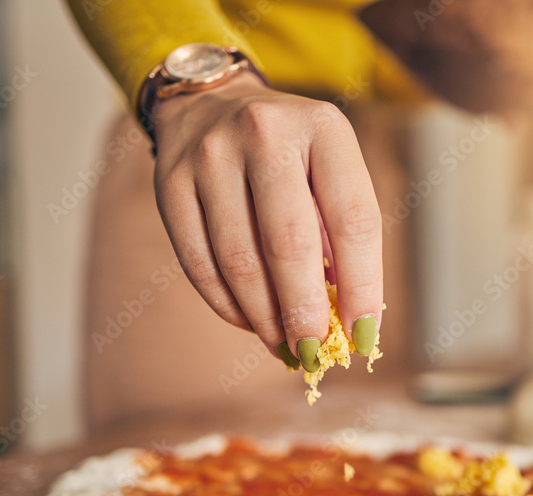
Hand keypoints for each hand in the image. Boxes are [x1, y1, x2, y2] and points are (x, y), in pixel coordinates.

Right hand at [151, 72, 382, 370]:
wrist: (211, 103)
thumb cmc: (289, 155)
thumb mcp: (329, 170)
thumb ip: (341, 233)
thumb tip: (347, 320)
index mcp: (323, 128)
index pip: (354, 220)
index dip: (362, 286)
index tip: (363, 335)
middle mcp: (265, 134)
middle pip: (290, 244)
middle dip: (305, 312)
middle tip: (315, 354)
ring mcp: (211, 156)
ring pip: (240, 261)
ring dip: (265, 317)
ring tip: (283, 345)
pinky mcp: (170, 183)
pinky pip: (199, 263)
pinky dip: (228, 305)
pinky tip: (249, 321)